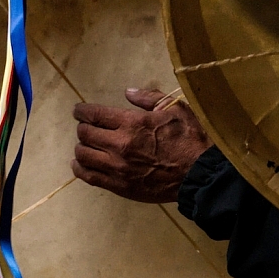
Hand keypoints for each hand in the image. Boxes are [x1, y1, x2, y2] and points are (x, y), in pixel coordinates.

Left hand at [71, 88, 211, 203]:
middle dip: (83, 127)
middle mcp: (119, 145)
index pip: (94, 114)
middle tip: (88, 127)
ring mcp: (117, 167)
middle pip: (85, 134)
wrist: (199, 174)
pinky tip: (82, 163)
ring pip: (82, 155)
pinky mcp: (118, 186)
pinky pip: (88, 176)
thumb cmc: (190, 139)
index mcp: (132, 123)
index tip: (79, 111)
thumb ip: (150, 98)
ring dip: (82, 147)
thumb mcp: (176, 110)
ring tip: (88, 144)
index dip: (82, 111)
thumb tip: (128, 92)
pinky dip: (80, 167)